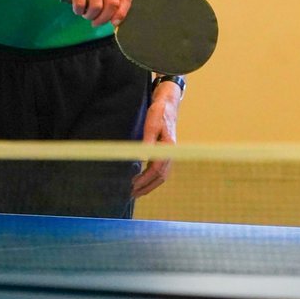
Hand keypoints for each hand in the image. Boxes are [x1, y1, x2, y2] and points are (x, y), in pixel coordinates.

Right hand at [54, 0, 131, 27]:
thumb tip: (116, 19)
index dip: (122, 13)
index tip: (114, 23)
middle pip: (112, 3)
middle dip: (103, 18)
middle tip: (95, 22)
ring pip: (97, 5)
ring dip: (90, 15)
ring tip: (84, 14)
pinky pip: (81, 3)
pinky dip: (78, 11)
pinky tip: (77, 9)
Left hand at [131, 79, 180, 197]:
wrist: (168, 104)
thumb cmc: (159, 112)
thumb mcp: (151, 123)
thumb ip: (147, 141)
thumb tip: (140, 157)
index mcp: (168, 148)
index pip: (155, 170)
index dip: (143, 180)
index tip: (131, 186)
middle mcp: (170, 153)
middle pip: (159, 177)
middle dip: (145, 187)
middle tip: (129, 194)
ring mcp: (169, 154)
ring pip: (160, 176)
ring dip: (148, 185)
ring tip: (134, 192)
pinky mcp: (165, 153)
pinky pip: (159, 171)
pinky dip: (151, 179)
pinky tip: (140, 181)